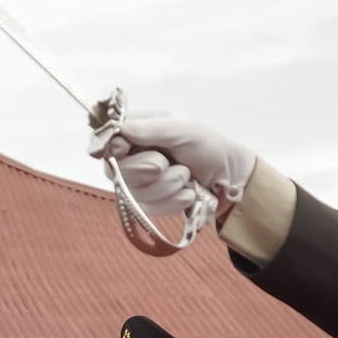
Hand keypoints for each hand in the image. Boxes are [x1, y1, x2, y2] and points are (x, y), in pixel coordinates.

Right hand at [89, 112, 259, 254]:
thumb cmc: (208, 146)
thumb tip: (120, 128)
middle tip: (166, 163)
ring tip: (186, 176)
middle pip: (116, 172)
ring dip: (167, 185)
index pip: (107, 143)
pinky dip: (174, 200)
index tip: (126, 149)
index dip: (114, 150)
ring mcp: (141, 183)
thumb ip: (150, 129)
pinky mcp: (151, 204)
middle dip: (146, 170)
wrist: (231, 177)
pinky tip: (188, 191)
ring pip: (135, 193)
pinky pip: (152, 208)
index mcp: (137, 132)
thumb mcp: (182, 129)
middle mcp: (134, 157)